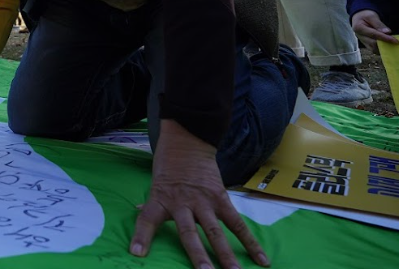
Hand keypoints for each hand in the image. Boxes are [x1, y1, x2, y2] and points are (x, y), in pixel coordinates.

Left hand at [131, 119, 268, 268]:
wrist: (188, 140)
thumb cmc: (168, 165)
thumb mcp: (156, 184)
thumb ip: (152, 204)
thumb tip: (138, 213)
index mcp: (161, 199)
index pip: (147, 219)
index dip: (141, 236)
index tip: (137, 253)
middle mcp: (182, 203)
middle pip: (188, 232)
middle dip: (196, 255)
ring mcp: (204, 201)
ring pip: (215, 231)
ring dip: (225, 254)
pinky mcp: (221, 198)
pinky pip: (237, 223)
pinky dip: (250, 242)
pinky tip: (261, 259)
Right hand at [351, 10, 398, 46]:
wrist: (359, 17)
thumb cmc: (366, 15)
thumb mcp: (372, 16)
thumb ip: (379, 24)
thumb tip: (388, 32)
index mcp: (359, 28)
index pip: (374, 35)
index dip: (385, 38)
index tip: (396, 41)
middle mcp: (359, 36)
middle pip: (373, 43)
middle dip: (385, 44)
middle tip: (396, 43)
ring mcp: (362, 41)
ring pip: (374, 49)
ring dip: (384, 48)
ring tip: (393, 45)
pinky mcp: (366, 45)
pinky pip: (374, 50)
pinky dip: (382, 49)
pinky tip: (388, 46)